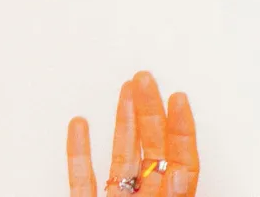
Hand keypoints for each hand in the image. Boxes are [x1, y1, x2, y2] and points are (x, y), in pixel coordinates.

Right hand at [67, 71, 199, 196]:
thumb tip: (178, 175)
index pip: (181, 160)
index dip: (180, 128)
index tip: (178, 98)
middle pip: (153, 148)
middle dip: (150, 111)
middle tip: (145, 80)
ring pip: (122, 157)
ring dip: (123, 121)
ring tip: (127, 90)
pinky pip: (83, 179)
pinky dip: (79, 153)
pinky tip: (80, 126)